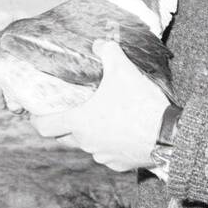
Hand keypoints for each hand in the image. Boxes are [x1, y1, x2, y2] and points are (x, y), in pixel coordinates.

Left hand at [26, 39, 169, 171]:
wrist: (170, 136)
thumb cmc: (140, 103)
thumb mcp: (122, 69)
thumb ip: (107, 51)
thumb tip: (100, 42)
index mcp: (79, 122)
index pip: (44, 127)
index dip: (37, 119)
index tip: (37, 113)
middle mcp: (86, 143)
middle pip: (64, 137)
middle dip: (64, 125)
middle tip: (72, 110)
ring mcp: (103, 156)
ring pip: (88, 146)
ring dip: (91, 134)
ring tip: (103, 117)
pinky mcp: (120, 165)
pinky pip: (109, 154)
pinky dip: (111, 144)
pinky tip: (123, 131)